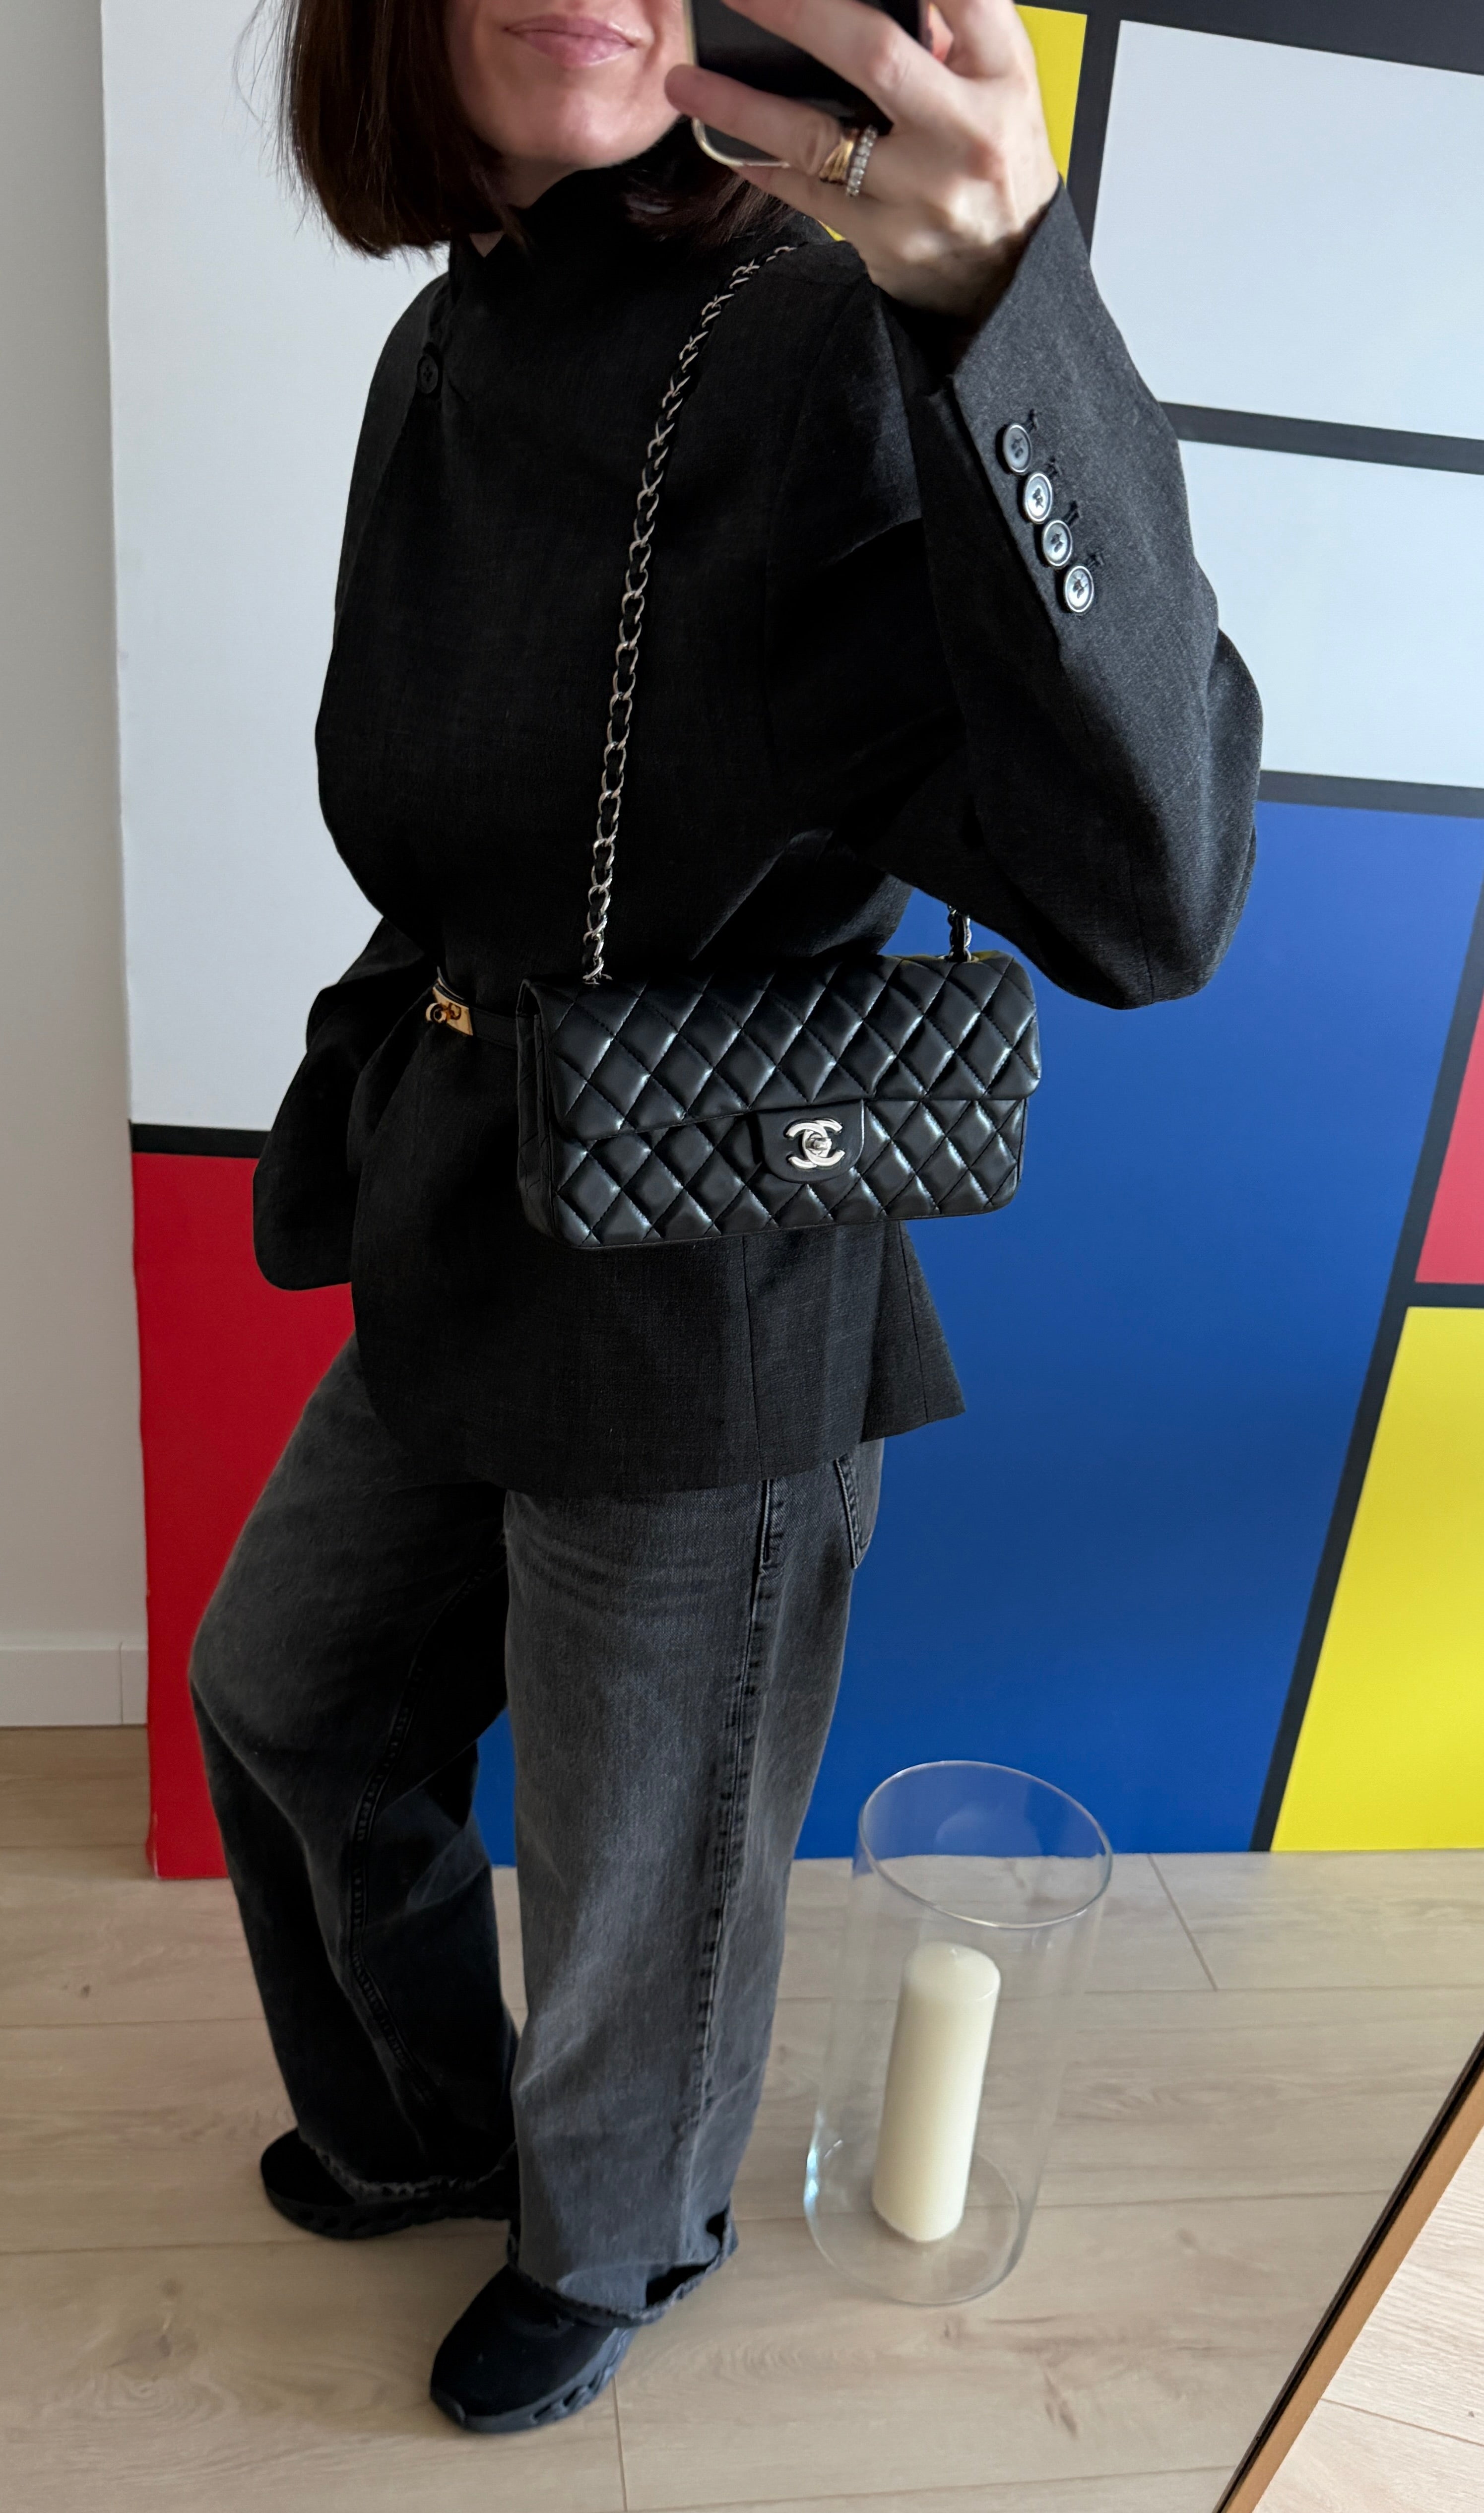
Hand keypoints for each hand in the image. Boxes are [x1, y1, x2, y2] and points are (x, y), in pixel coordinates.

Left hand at [664, 0, 1057, 321]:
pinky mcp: (886, 238)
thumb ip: (951, 31)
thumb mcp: (996, 85)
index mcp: (1002, 75)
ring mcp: (922, 191)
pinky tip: (722, 142)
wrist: (1009, 271)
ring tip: (685, 81)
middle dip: (796, 12)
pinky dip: (761, 165)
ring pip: (817, 137)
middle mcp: (966, 131)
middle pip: (872, 53)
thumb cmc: (993, 159)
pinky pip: (807, 194)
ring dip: (741, 105)